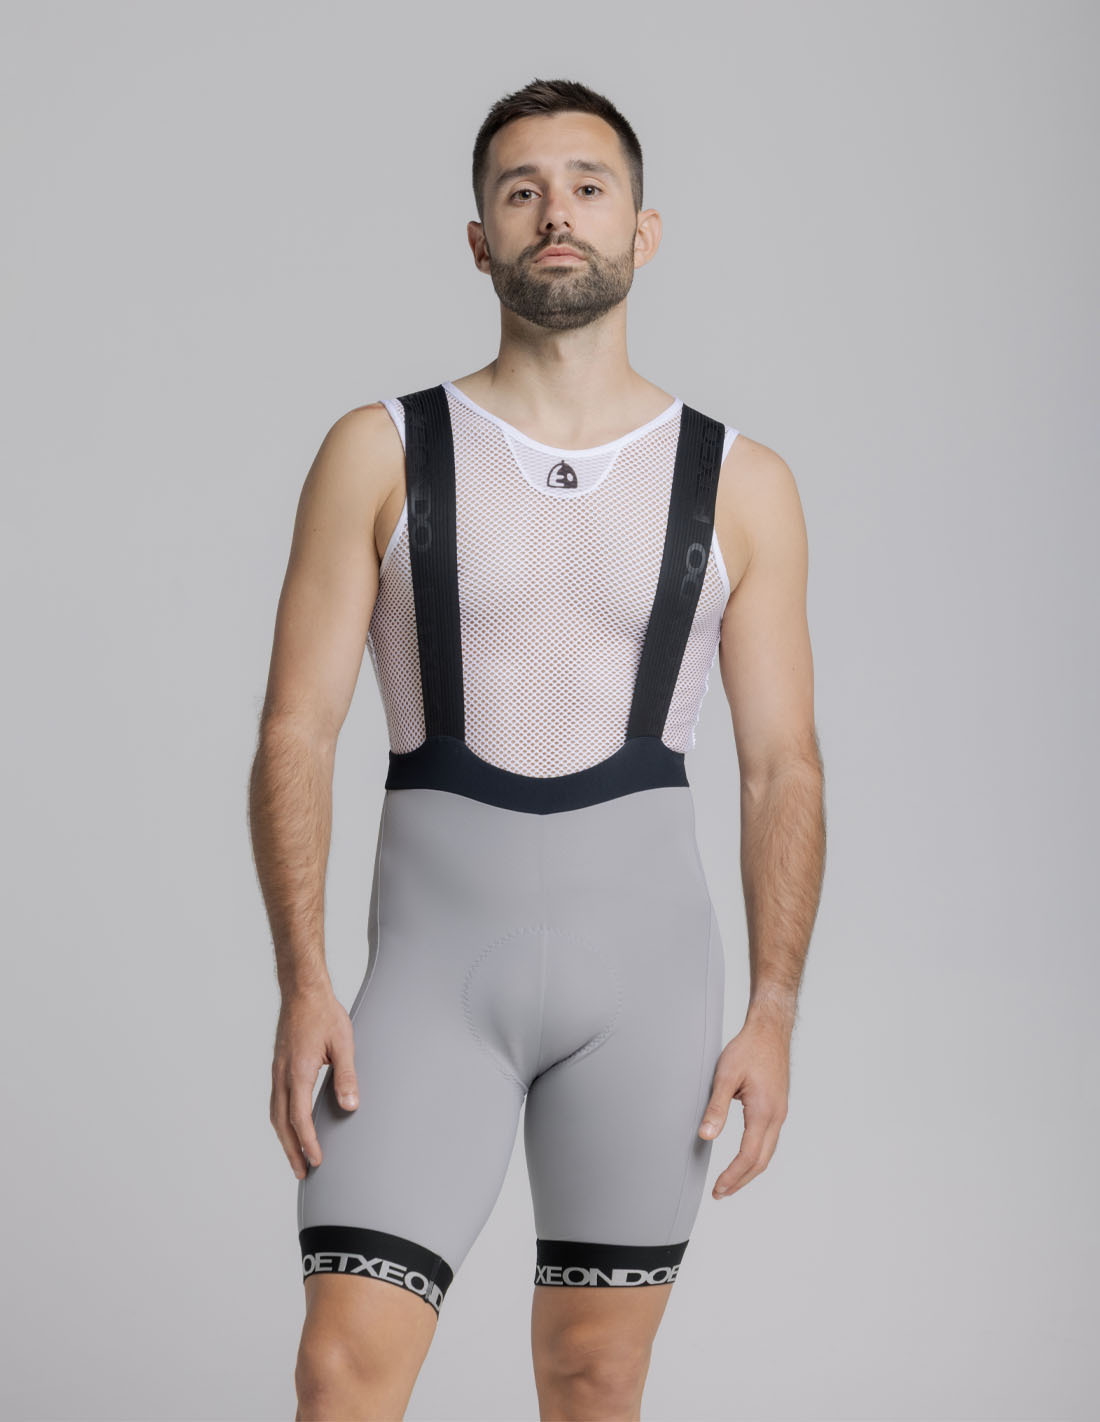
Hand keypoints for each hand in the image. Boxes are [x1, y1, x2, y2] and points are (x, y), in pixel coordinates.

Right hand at [270, 984, 358, 1178]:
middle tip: (303, 1173)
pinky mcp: (278, 1066)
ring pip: (275, 1113)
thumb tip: (351, 1106)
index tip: (316, 1161)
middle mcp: (283, 1074)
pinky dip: (281, 1122)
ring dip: (284, 1139)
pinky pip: (276, 1101)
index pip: (299, 1117)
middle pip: (281, 1123)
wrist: (302, 990)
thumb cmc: (324, 1013)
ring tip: (296, 1157)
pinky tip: (290, 1127)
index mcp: (299, 1071)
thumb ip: (346, 1075)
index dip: (307, 1142)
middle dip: (292, 1150)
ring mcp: (277, 1070)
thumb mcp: (343, 1042)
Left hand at [697, 1018, 789, 1197]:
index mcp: (763, 1111)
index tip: (718, 1189)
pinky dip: (756, 1156)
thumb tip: (706, 1136)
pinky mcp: (778, 1107)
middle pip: (761, 1161)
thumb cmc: (748, 1048)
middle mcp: (776, 1116)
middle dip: (741, 1180)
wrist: (770, 1030)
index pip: (748, 1156)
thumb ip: (716, 1107)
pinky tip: (745, 1157)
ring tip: (730, 1181)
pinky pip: (769, 1140)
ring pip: (767, 1152)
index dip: (733, 1176)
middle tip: (721, 1193)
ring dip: (749, 1170)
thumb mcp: (726, 1075)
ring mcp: (780, 1112)